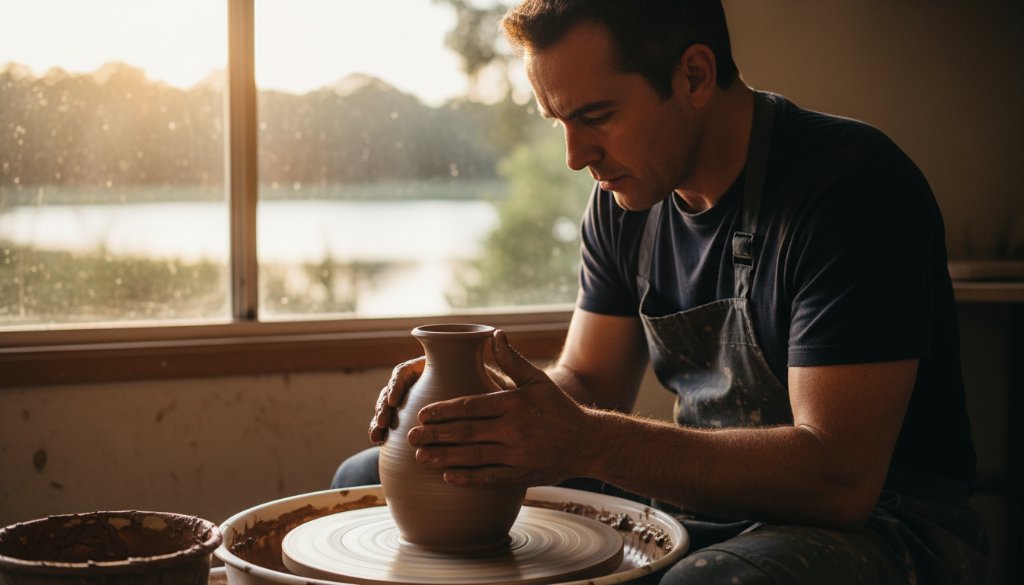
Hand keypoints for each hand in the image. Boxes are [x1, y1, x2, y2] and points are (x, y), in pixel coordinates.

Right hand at [368, 345, 515, 443]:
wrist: (506, 429)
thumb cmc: (507, 402)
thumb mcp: (507, 384)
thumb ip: (501, 362)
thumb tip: (496, 334)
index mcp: (439, 368)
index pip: (409, 370)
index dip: (397, 383)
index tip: (393, 400)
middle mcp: (426, 383)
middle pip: (396, 389)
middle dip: (383, 405)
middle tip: (382, 423)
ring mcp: (420, 403)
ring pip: (392, 408)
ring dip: (380, 419)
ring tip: (376, 436)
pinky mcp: (420, 423)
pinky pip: (397, 426)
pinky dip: (386, 434)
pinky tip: (379, 445)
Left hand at [407, 329, 592, 487]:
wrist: (588, 443)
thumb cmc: (558, 408)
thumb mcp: (538, 381)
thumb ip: (512, 360)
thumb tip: (493, 334)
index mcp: (514, 404)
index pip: (471, 406)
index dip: (444, 410)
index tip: (423, 413)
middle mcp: (513, 430)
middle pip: (466, 433)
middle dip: (436, 435)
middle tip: (410, 435)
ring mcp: (517, 455)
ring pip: (473, 457)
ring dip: (444, 457)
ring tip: (420, 457)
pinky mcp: (521, 475)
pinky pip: (489, 478)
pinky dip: (468, 478)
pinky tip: (447, 477)